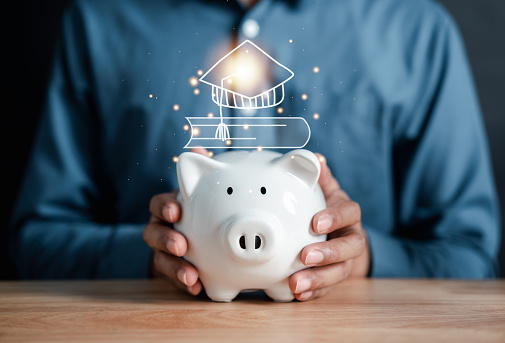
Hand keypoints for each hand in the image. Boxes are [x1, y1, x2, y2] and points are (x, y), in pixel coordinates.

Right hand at [142, 148, 208, 295]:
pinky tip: (197, 289)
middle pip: (152, 234)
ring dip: (174, 267)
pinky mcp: (172, 273)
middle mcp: (161, 230)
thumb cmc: (196, 214)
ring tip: (190, 276)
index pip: (158, 204)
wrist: (194, 242)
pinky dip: (184, 284)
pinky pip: (174, 280)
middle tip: (181, 245)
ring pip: (160, 260)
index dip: (164, 206)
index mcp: (168, 209)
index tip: (175, 211)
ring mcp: (164, 253)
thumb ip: (200, 177)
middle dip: (165, 239)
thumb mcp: (200, 196)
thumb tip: (199, 149)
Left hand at [289, 153, 369, 300]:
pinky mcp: (336, 278)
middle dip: (328, 254)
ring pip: (340, 272)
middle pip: (349, 248)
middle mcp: (352, 238)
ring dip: (318, 279)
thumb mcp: (327, 192)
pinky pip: (329, 288)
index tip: (315, 223)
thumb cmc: (328, 211)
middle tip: (305, 256)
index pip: (349, 213)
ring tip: (296, 284)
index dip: (335, 217)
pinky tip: (297, 295)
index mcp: (348, 215)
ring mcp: (346, 261)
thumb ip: (320, 177)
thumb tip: (314, 158)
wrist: (341, 236)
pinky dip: (315, 293)